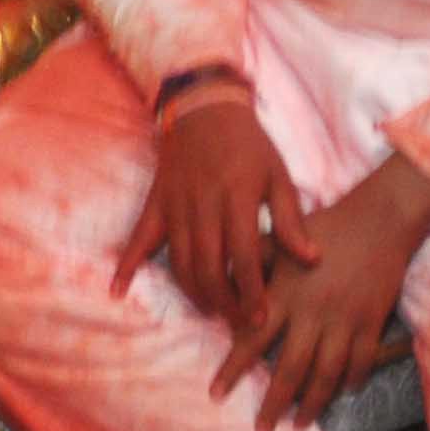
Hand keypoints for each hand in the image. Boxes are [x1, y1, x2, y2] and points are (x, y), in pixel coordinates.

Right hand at [118, 93, 319, 330]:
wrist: (205, 108)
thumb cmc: (248, 145)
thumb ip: (291, 221)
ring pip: (180, 262)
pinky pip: (138, 238)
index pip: (243, 256)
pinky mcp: (156, 204)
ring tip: (211, 310)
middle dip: (224, 302)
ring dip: (193, 293)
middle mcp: (204, 205)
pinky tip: (117, 290)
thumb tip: (312, 260)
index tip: (260, 317)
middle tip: (238, 322)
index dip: (251, 292)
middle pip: (209, 267)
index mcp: (238, 197)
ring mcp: (175, 206)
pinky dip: (126, 264)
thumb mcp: (278, 175)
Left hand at [210, 158, 429, 430]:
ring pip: (326, 375)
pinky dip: (351, 380)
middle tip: (261, 430)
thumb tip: (222, 284)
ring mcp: (345, 322)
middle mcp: (312, 314)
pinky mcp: (372, 324)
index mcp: (286, 294)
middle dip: (274, 404)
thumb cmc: (325, 227)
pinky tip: (342, 392)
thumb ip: (253, 265)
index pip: (252, 338)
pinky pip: (361, 362)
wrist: (379, 221)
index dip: (233, 369)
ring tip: (299, 426)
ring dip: (312, 405)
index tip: (216, 394)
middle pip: (290, 370)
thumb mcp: (282, 240)